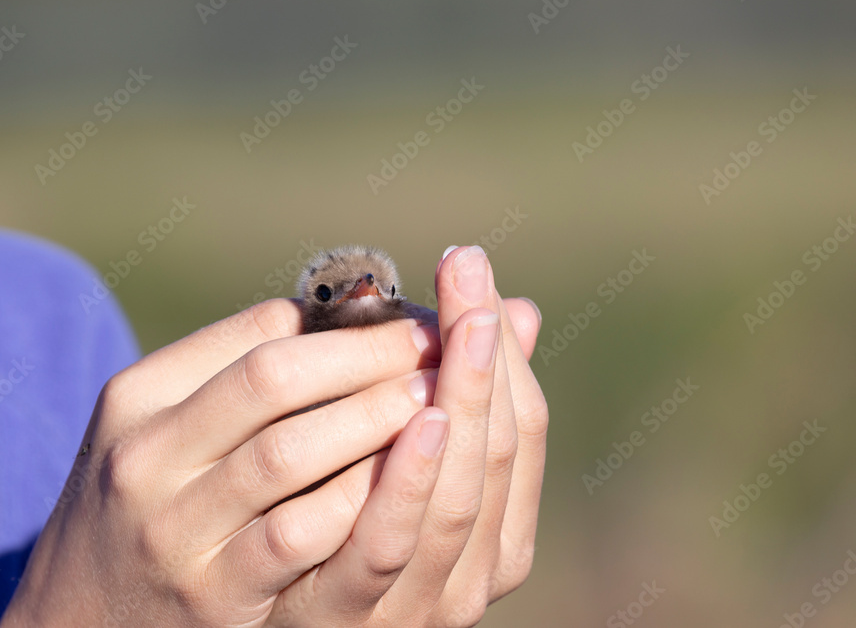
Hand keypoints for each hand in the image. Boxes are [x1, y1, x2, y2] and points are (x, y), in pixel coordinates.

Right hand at [0, 297, 445, 626]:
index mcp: (138, 397)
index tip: (406, 316)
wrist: (70, 619)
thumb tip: (340, 316)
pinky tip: (404, 480)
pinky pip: (296, 536)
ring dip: (373, 421)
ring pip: (289, 453)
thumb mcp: (157, 427)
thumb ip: (232, 371)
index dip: (345, 323)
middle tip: (440, 343)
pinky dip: (355, 501)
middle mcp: (147, 457)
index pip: (256, 336)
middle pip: (274, 379)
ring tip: (437, 400)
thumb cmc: (140, 503)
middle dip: (368, 356)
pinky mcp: (211, 595)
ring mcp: (175, 530)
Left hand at [265, 245, 547, 626]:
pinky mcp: (344, 618)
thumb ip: (453, 398)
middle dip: (485, 360)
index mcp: (497, 537)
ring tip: (461, 333)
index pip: (523, 431)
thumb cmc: (336, 534)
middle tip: (470, 275)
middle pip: (496, 456)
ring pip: (456, 501)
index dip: (504, 349)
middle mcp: (472, 576)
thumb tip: (521, 308)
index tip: (474, 268)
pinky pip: (383, 548)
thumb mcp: (402, 464)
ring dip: (463, 408)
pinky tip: (419, 419)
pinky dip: (407, 484)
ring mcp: (416, 605)